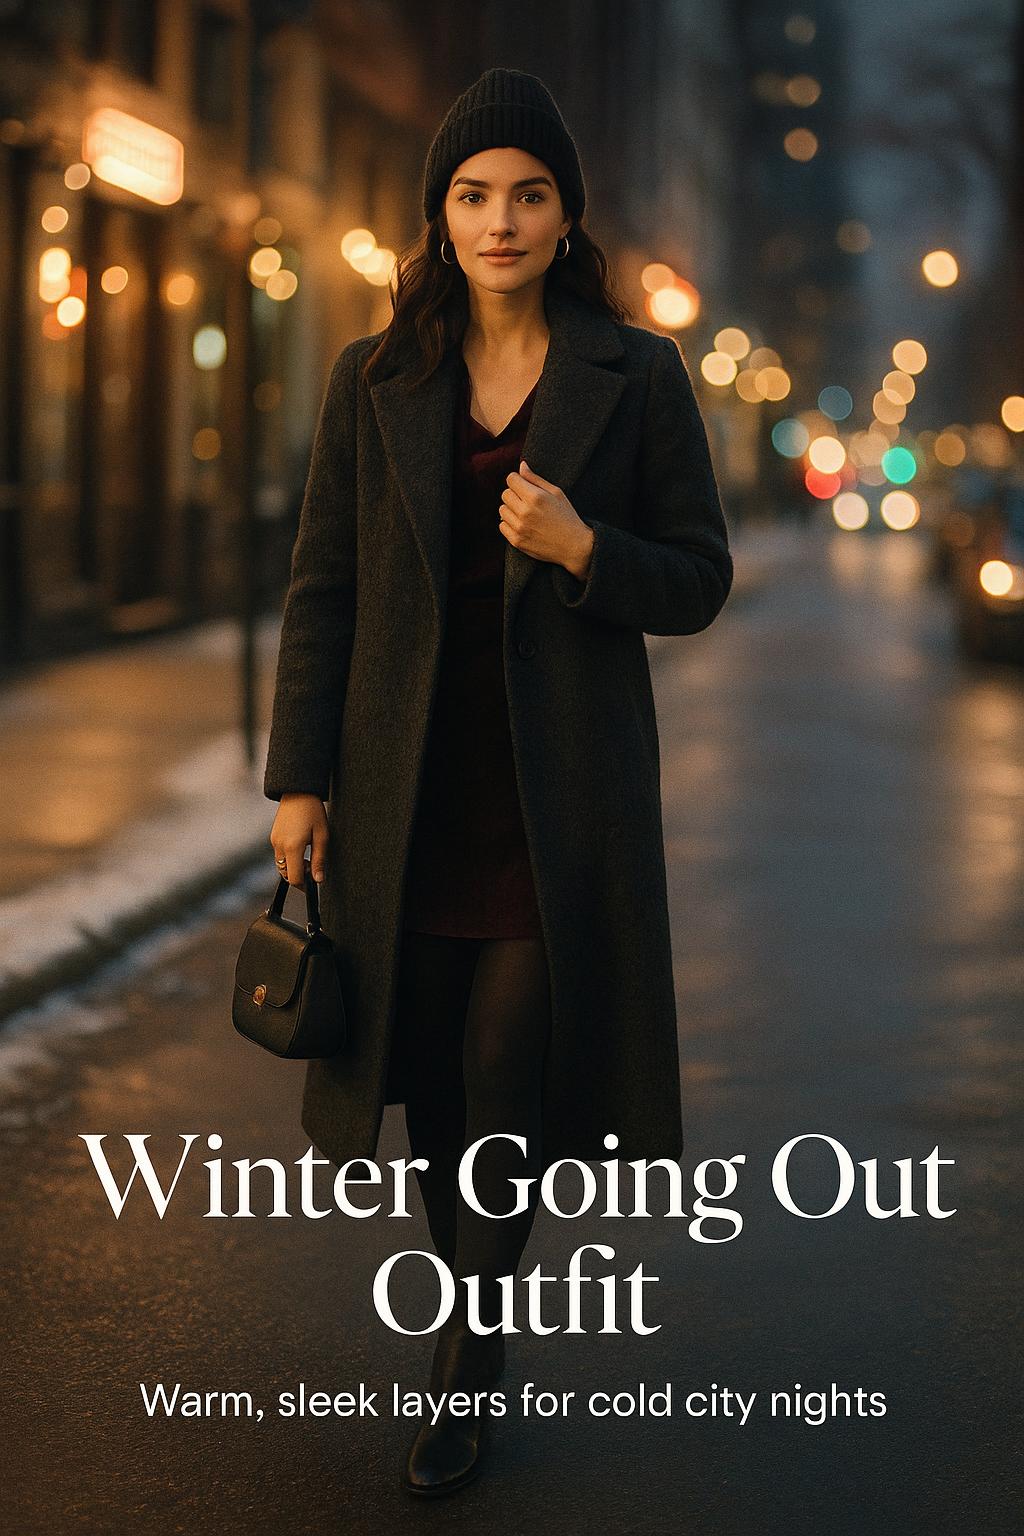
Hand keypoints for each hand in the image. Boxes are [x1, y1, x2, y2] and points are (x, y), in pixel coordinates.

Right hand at [270, 793, 328, 886]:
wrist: (298, 791)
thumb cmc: (313, 811)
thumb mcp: (322, 836)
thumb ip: (319, 860)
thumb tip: (318, 880)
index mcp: (293, 847)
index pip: (294, 878)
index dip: (304, 885)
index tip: (313, 882)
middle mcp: (279, 846)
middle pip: (285, 874)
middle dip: (298, 875)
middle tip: (311, 867)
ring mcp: (274, 841)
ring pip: (281, 865)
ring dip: (293, 866)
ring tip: (307, 855)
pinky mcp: (273, 837)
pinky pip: (279, 855)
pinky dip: (288, 857)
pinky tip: (300, 846)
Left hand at [500, 460, 594, 579]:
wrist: (573, 546)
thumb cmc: (567, 517)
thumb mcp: (556, 493)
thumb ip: (535, 479)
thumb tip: (521, 466)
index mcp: (535, 497)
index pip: (511, 479)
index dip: (517, 480)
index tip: (524, 486)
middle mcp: (525, 512)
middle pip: (505, 493)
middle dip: (514, 494)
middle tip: (527, 501)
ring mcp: (519, 528)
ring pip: (502, 509)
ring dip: (511, 509)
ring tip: (526, 514)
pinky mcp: (516, 541)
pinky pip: (502, 525)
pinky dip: (509, 523)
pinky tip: (522, 524)